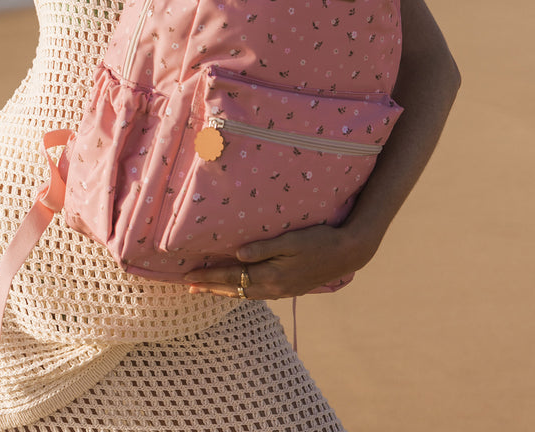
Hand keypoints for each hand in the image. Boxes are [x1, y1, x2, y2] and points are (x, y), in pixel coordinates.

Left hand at [186, 223, 375, 299]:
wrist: (347, 253)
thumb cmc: (318, 240)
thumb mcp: (291, 240)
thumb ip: (263, 248)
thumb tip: (237, 256)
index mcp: (272, 275)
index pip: (233, 276)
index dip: (210, 276)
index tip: (189, 276)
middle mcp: (274, 287)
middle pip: (235, 289)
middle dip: (211, 286)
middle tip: (188, 286)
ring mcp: (282, 290)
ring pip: (245, 293)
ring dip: (224, 290)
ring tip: (206, 288)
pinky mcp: (289, 288)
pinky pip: (257, 293)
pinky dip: (241, 291)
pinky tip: (238, 287)